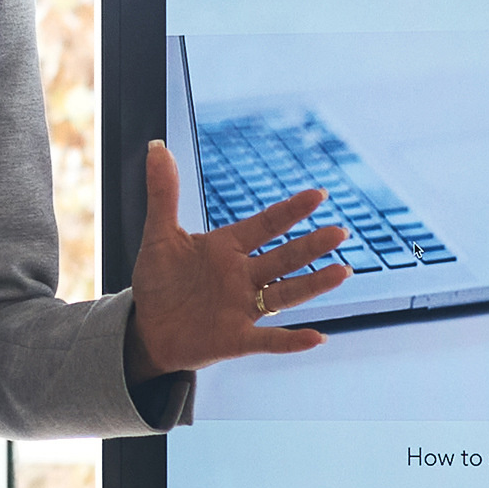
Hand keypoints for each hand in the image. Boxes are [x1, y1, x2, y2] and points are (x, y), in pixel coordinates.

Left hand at [123, 143, 349, 375]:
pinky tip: (317, 338)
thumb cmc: (158, 282)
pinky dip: (291, 340)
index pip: (265, 225)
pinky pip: (268, 340)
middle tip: (340, 232)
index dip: (290, 211)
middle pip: (284, 258)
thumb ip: (164, 194)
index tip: (319, 195)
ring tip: (342, 272)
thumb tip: (157, 147)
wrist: (146, 329)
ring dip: (313, 284)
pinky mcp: (235, 339)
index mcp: (228, 247)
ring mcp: (242, 308)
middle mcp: (243, 276)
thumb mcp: (159, 236)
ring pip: (285, 293)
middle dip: (311, 246)